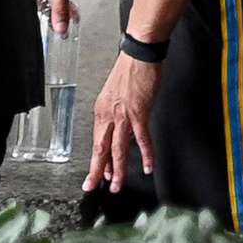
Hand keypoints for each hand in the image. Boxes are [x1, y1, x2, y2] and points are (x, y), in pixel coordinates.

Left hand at [85, 55, 160, 193]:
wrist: (139, 56)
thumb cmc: (130, 71)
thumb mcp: (116, 94)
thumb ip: (118, 114)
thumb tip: (123, 129)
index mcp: (102, 111)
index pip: (98, 142)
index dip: (99, 161)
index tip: (100, 175)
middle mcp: (108, 115)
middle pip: (101, 149)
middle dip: (98, 171)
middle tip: (94, 186)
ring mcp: (123, 116)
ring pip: (118, 149)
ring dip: (118, 170)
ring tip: (117, 185)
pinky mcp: (138, 113)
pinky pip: (141, 139)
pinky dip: (146, 155)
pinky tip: (148, 166)